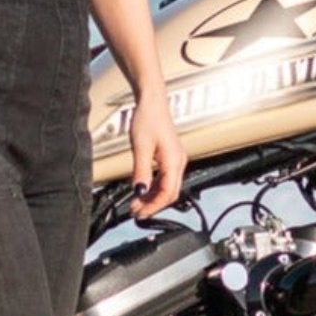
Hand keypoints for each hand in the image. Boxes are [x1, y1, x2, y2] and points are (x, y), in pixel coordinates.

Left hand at [126, 96, 185, 220]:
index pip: (168, 193)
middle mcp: (179, 162)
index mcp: (174, 161)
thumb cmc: (148, 118)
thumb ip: (141, 172)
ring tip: (137, 204)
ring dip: (153, 198)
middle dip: (153, 205)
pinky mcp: (170, 158)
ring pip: (168, 187)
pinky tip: (143, 192)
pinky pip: (165, 179)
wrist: (152, 102)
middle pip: (170, 193)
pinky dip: (154, 188)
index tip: (140, 213)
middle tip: (137, 213)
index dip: (154, 206)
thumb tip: (139, 192)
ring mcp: (176, 160)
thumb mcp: (140, 147)